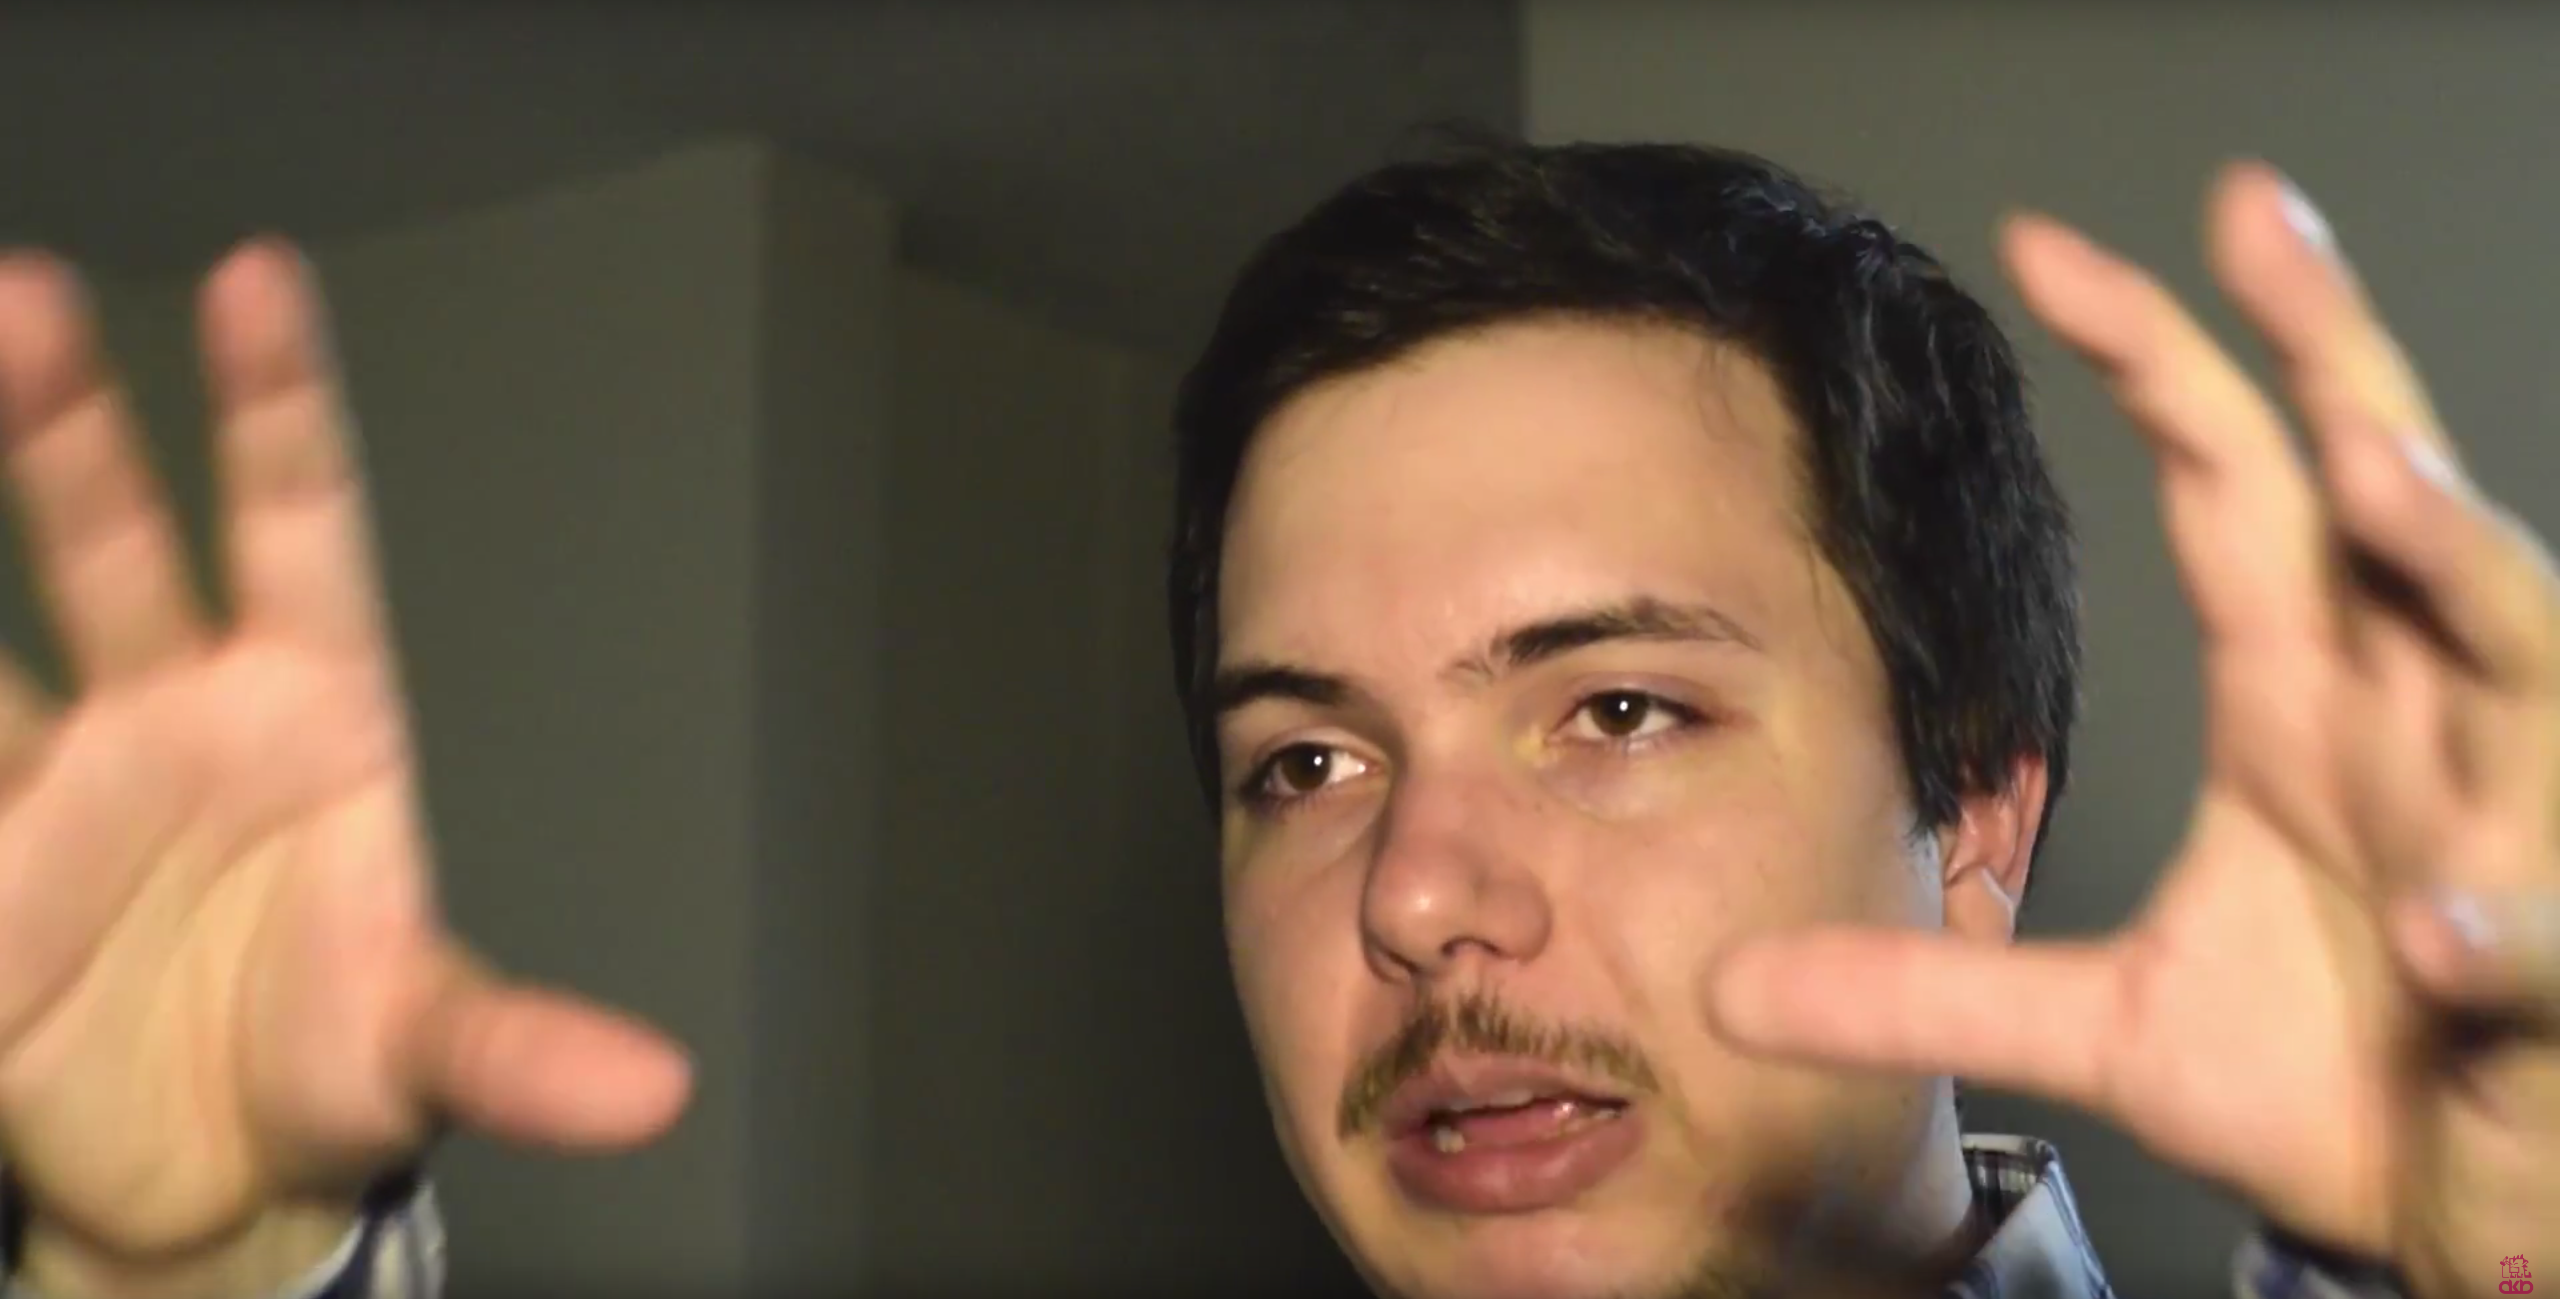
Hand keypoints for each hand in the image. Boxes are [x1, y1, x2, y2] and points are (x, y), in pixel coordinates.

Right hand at [0, 243, 692, 1292]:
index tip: (258, 276)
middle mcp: (176, 711)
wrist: (212, 1181)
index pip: (302, 526)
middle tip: (21, 297)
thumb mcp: (429, 1049)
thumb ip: (518, 1051)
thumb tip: (654, 1093)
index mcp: (314, 710)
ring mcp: (59, 778)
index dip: (281, 405)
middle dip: (61, 425)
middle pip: (112, 540)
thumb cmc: (334, 1065)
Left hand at [1705, 162, 2557, 1296]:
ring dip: (2453, 554)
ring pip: (2515, 648)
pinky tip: (2440, 927)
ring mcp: (2504, 830)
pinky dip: (2499, 926)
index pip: (2238, 492)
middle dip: (2333, 356)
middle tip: (2254, 217)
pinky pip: (2536, 933)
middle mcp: (2414, 729)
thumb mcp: (2111, 1026)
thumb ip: (1927, 992)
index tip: (2046, 249)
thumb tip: (1729, 985)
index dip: (2160, 362)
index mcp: (2309, 707)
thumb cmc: (2338, 1078)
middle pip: (2387, 500)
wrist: (2459, 1206)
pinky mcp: (2549, 982)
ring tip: (2367, 466)